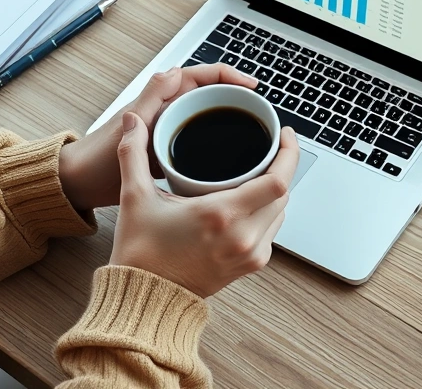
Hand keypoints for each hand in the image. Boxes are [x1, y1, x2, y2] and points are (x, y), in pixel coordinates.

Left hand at [58, 65, 256, 211]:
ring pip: (214, 119)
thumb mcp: (130, 127)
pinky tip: (236, 163)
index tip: (253, 88)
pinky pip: (207, 142)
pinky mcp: (175, 151)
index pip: (206, 76)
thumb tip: (176, 71)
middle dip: (241, 100)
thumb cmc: (99, 157)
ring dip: (235, 122)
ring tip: (257, 135)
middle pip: (216, 96)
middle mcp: (171, 110)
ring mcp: (174, 130)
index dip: (233, 78)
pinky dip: (224, 147)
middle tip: (263, 114)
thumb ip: (152, 97)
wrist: (81, 185)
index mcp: (164, 98)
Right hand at [108, 113, 298, 297]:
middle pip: (284, 192)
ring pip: (281, 211)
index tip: (283, 134)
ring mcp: (251, 253)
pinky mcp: (251, 265)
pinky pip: (273, 230)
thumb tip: (131, 121)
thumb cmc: (140, 252)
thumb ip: (133, 154)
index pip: (278, 180)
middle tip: (271, 146)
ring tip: (261, 170)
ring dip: (275, 190)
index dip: (290, 153)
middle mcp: (244, 236)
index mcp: (222, 215)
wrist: (144, 300)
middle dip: (282, 166)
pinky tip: (252, 200)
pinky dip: (268, 212)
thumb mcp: (134, 198)